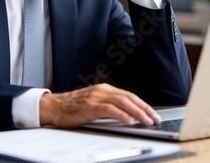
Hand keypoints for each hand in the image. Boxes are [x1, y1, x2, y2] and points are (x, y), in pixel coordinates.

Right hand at [39, 83, 160, 127]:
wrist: (54, 107)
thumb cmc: (73, 108)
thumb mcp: (95, 104)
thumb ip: (110, 107)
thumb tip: (129, 116)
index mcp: (105, 89)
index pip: (130, 95)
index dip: (143, 105)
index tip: (154, 114)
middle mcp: (102, 90)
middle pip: (129, 97)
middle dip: (145, 109)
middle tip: (155, 119)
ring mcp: (96, 96)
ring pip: (122, 102)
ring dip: (137, 112)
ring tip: (147, 121)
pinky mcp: (90, 105)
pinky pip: (110, 109)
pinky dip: (122, 115)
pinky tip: (129, 121)